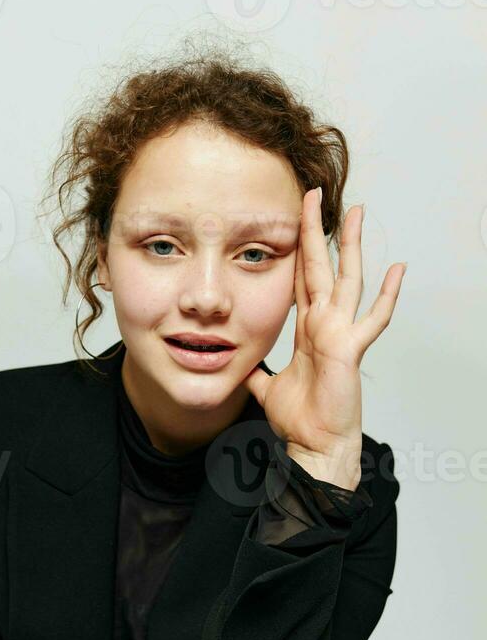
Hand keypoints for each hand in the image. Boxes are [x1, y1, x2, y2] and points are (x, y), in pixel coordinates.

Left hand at [242, 188, 406, 488]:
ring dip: (350, 246)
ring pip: (347, 280)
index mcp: (308, 328)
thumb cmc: (300, 418)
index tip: (296, 220)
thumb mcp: (266, 387)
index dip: (298, 249)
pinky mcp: (350, 349)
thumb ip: (256, 372)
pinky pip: (372, 319)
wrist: (314, 444)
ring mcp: (340, 333)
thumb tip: (241, 366)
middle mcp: (325, 324)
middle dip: (316, 232)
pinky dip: (386, 296)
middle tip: (315, 195)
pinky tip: (398, 270)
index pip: (302, 278)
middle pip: (320, 267)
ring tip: (356, 213)